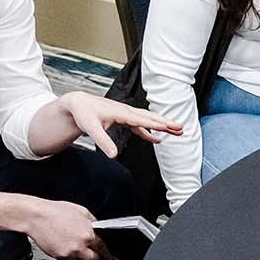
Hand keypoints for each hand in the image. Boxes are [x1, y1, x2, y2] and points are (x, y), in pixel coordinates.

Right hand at [21, 197, 100, 259]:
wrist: (36, 217)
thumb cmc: (56, 212)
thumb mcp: (81, 211)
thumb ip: (92, 223)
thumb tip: (98, 230)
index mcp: (88, 233)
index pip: (102, 248)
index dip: (105, 253)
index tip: (106, 256)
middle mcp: (80, 245)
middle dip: (93, 257)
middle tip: (90, 253)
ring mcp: (69, 252)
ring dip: (80, 257)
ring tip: (73, 246)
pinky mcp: (59, 256)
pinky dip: (68, 256)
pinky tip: (64, 245)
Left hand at [59, 91, 181, 156]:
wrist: (79, 104)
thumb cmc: (84, 113)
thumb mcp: (92, 128)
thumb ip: (103, 141)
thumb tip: (113, 156)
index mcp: (120, 112)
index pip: (140, 119)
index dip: (154, 124)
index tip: (167, 127)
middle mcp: (126, 111)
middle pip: (150, 117)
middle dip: (165, 122)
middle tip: (180, 128)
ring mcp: (126, 114)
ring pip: (148, 120)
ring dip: (162, 125)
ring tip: (177, 131)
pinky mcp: (124, 119)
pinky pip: (141, 125)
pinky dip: (150, 131)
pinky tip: (157, 139)